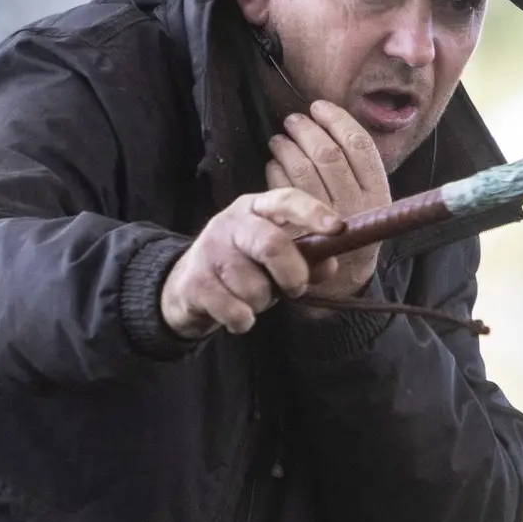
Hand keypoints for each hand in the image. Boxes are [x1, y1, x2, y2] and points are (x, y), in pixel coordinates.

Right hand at [161, 188, 343, 338]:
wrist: (185, 288)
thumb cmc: (242, 269)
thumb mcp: (274, 260)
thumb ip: (306, 261)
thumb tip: (330, 265)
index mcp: (255, 208)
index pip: (286, 200)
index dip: (313, 213)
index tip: (338, 229)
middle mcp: (231, 223)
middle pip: (272, 244)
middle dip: (292, 275)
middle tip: (295, 289)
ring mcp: (210, 251)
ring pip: (255, 287)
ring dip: (263, 303)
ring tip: (252, 299)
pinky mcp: (196, 282)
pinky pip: (236, 311)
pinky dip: (244, 321)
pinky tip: (237, 315)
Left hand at [266, 100, 391, 298]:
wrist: (344, 280)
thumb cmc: (355, 230)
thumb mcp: (371, 201)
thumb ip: (358, 170)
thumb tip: (332, 123)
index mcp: (379, 193)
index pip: (359, 145)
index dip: (336, 120)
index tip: (320, 107)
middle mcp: (356, 206)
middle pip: (327, 154)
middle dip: (306, 130)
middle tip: (293, 120)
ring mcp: (327, 219)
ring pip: (302, 169)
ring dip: (287, 146)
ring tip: (280, 139)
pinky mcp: (301, 229)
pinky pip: (283, 190)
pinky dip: (275, 170)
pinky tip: (274, 163)